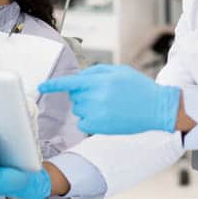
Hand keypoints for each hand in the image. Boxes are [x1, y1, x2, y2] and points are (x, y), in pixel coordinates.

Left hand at [38, 64, 179, 134]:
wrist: (157, 108)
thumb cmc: (139, 88)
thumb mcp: (119, 71)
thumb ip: (96, 71)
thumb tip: (79, 77)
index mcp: (99, 80)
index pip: (70, 82)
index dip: (53, 85)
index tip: (41, 87)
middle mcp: (96, 96)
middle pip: (75, 96)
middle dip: (83, 93)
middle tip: (103, 94)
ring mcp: (97, 113)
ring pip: (79, 109)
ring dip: (88, 107)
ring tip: (109, 106)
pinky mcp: (99, 127)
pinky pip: (83, 123)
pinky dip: (90, 120)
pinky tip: (106, 116)